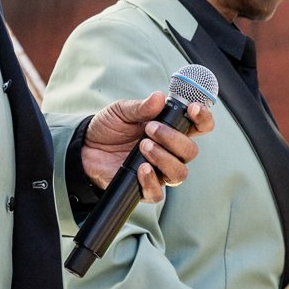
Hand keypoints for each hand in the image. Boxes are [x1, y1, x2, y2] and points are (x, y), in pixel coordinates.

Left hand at [80, 91, 213, 202]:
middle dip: (173, 138)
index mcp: (170, 130)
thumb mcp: (121, 111)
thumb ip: (141, 106)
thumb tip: (159, 97)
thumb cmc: (109, 127)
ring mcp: (159, 171)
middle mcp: (169, 152)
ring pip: (179, 173)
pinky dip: (152, 180)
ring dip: (164, 158)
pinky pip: (158, 192)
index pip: (199, 126)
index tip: (192, 108)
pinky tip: (141, 168)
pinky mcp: (145, 187)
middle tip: (149, 129)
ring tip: (143, 145)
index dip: (203, 118)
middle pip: (190, 151)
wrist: (85, 147)